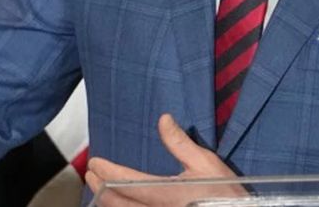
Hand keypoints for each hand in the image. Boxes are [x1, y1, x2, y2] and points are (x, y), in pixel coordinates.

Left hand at [85, 114, 245, 205]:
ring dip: (109, 203)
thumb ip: (180, 143)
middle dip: (101, 189)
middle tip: (92, 175)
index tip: (95, 162)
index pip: (127, 182)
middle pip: (119, 204)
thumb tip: (163, 119)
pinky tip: (121, 205)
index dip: (107, 172)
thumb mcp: (206, 163)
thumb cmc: (226, 193)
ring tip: (101, 191)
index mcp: (168, 194)